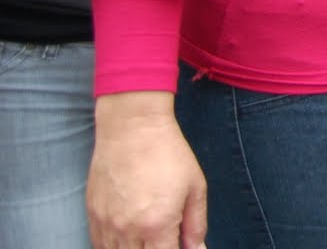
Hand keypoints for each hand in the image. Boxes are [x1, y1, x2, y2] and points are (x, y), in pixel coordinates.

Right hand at [88, 93, 207, 248]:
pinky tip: (128, 238)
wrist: (132, 128)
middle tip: (164, 239)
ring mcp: (106, 224)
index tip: (179, 245)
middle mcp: (127, 230)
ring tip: (148, 238)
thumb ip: (196, 224)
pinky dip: (113, 247)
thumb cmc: (168, 154)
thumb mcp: (195, 187)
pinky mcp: (93, 215)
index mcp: (157, 224)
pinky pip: (99, 245)